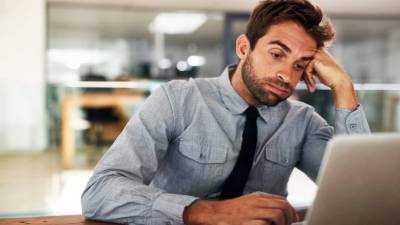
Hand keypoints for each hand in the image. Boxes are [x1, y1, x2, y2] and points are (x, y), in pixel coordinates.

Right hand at [183, 192, 298, 224]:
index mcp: (258, 197)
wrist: (213, 215)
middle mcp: (256, 203)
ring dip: (281, 224)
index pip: (283, 201)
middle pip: (282, 207)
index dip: (292, 212)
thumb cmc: (231, 212)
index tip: (294, 220)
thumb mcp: (249, 203)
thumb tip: (285, 212)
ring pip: (277, 215)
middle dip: (289, 219)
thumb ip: (265, 205)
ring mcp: (252, 213)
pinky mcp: (247, 223)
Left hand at [303, 48, 357, 110]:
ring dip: (306, 79)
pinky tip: (313, 85)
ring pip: (303, 67)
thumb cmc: (329, 76)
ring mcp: (316, 54)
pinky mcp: (315, 61)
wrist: (339, 81)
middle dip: (303, 75)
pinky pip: (306, 71)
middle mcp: (317, 50)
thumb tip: (295, 66)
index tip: (304, 80)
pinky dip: (309, 79)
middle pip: (302, 62)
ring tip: (311, 87)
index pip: (303, 59)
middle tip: (308, 85)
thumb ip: (308, 65)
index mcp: (318, 50)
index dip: (302, 70)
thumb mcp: (317, 69)